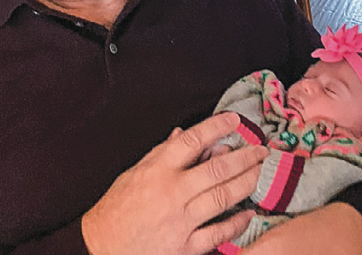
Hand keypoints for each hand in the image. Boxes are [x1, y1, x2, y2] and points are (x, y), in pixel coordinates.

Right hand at [81, 112, 267, 254]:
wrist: (100, 248)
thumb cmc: (117, 207)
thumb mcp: (135, 172)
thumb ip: (161, 153)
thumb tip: (182, 133)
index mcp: (158, 169)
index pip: (192, 140)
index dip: (216, 127)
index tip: (234, 120)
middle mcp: (172, 192)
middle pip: (217, 170)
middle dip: (244, 157)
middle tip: (261, 150)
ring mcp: (180, 220)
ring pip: (222, 197)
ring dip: (246, 183)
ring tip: (260, 172)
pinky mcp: (184, 247)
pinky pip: (217, 233)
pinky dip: (236, 223)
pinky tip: (249, 213)